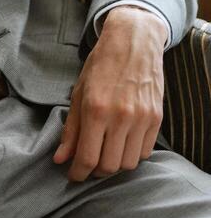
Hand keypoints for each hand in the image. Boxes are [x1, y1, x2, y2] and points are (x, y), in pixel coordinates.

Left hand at [53, 6, 167, 181]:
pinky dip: (131, 155)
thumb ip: (70, 129)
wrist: (133, 42)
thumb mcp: (78, 93)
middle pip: (109, 166)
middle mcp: (120, 117)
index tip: (73, 175)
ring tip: (104, 154)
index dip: (78, 173)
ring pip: (128, 163)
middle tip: (87, 166)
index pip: (87, 158)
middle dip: (94, 172)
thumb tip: (60, 159)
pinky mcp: (156, 119)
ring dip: (114, 165)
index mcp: (95, 109)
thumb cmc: (101, 65)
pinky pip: (144, 152)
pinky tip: (121, 144)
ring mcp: (141, 119)